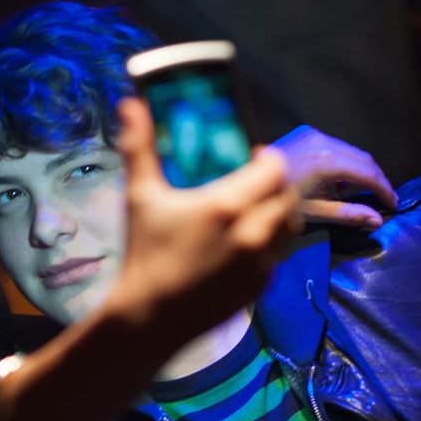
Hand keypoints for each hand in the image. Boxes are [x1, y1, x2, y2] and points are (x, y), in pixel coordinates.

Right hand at [115, 97, 301, 339]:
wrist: (149, 318)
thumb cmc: (144, 254)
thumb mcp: (140, 198)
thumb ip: (139, 148)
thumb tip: (129, 103)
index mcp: (228, 205)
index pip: (274, 168)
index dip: (269, 158)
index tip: (254, 156)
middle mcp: (254, 233)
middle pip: (288, 195)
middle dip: (277, 183)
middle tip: (255, 181)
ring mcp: (261, 263)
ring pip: (291, 225)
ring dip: (280, 211)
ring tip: (256, 209)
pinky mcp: (260, 286)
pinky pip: (279, 254)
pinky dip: (270, 242)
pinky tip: (245, 242)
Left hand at [268, 125, 397, 227]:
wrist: (247, 183)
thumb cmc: (276, 201)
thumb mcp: (313, 212)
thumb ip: (346, 214)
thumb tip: (376, 220)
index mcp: (324, 161)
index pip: (365, 172)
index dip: (382, 188)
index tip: (392, 203)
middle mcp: (321, 141)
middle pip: (361, 158)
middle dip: (375, 179)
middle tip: (385, 198)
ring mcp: (312, 135)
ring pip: (350, 151)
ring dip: (359, 171)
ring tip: (364, 192)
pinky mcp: (306, 133)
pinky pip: (335, 146)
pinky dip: (343, 163)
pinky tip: (338, 182)